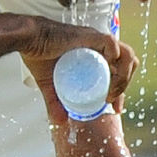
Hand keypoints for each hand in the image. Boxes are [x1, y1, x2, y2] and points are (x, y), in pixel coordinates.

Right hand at [20, 20, 139, 122]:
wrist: (28, 40)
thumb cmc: (38, 55)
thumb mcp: (49, 85)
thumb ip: (55, 102)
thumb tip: (60, 121)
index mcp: (95, 54)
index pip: (118, 72)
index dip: (121, 91)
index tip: (116, 108)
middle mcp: (99, 47)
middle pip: (128, 64)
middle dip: (125, 85)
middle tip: (112, 101)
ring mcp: (96, 40)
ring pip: (126, 54)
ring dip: (123, 75)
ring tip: (110, 91)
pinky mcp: (90, 35)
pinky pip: (111, 44)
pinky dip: (114, 57)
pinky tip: (106, 72)